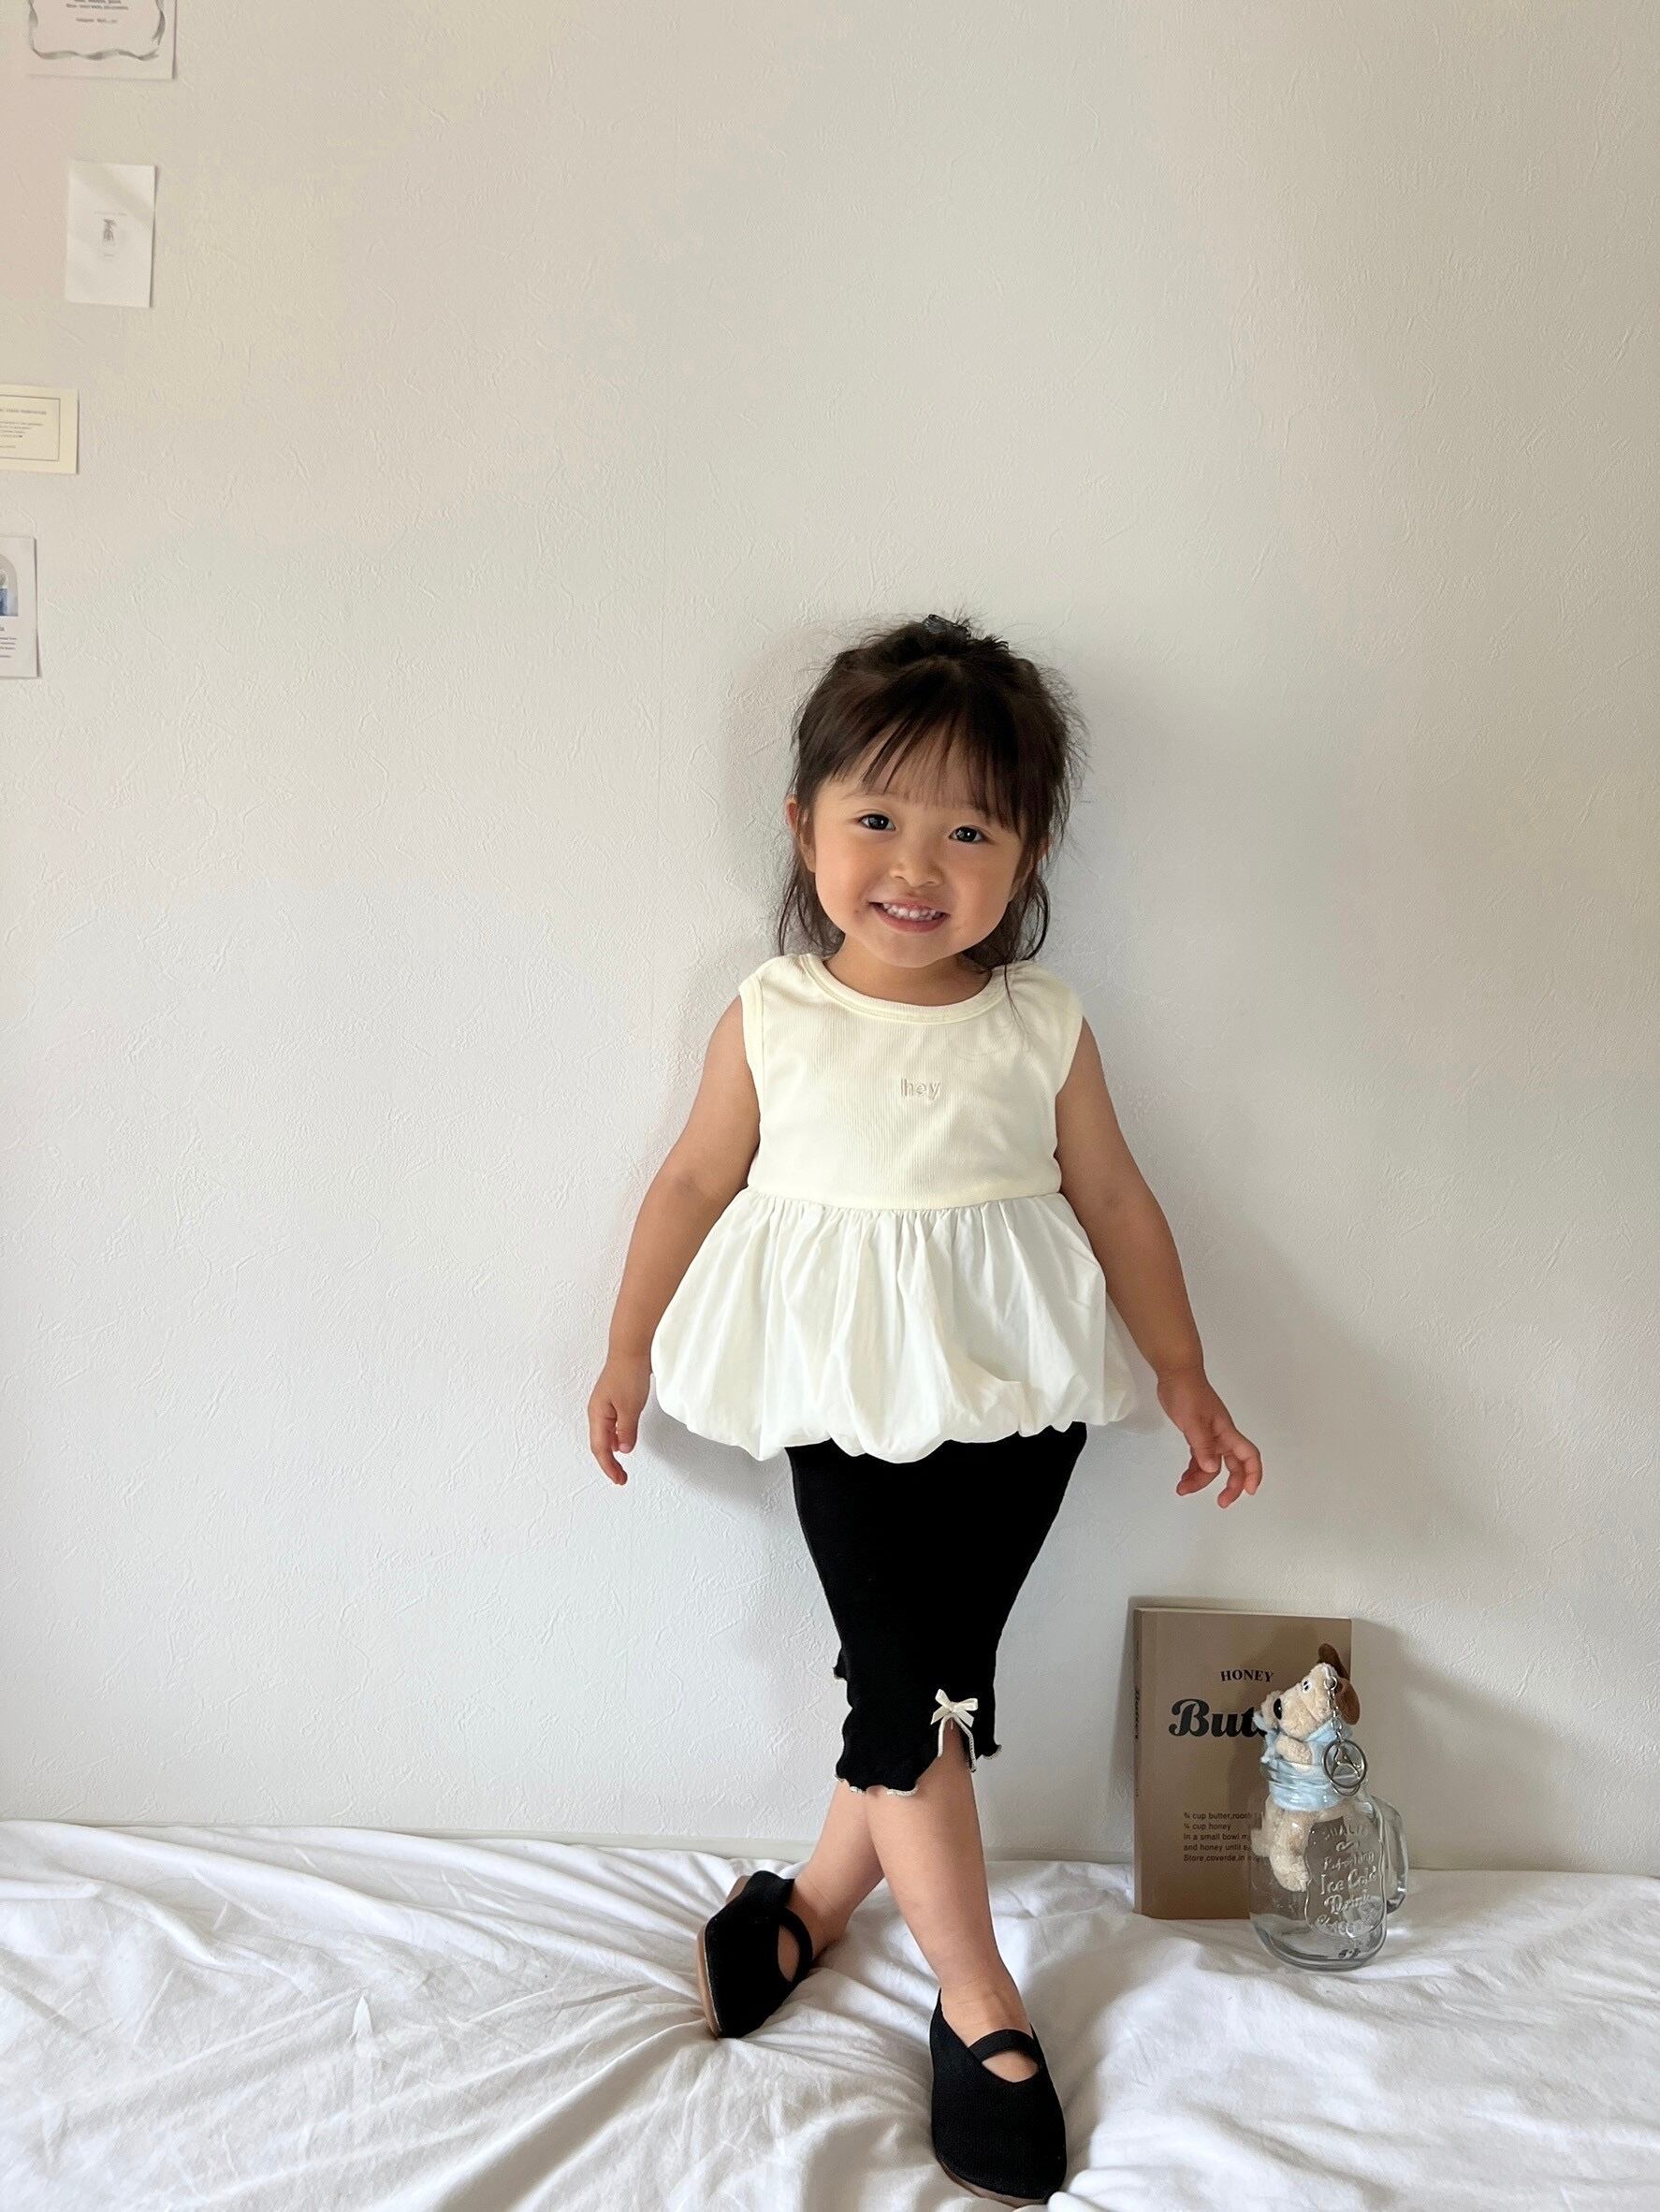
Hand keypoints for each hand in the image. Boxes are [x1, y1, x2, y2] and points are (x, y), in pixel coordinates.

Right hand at [588, 1354, 650, 1485]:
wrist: (632, 1348)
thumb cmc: (628, 1372)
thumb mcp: (630, 1407)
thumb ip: (626, 1431)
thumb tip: (623, 1450)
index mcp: (597, 1414)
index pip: (600, 1449)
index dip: (609, 1467)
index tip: (619, 1479)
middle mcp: (597, 1411)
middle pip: (599, 1444)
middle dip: (609, 1463)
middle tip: (621, 1477)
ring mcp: (605, 1405)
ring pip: (605, 1435)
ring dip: (612, 1451)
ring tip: (621, 1465)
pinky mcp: (614, 1399)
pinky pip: (612, 1425)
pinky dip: (617, 1437)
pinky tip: (624, 1440)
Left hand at [1157, 1366, 1262, 1506]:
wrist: (1175, 1374)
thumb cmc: (1187, 1393)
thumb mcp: (1193, 1421)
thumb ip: (1202, 1445)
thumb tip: (1212, 1469)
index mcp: (1226, 1432)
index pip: (1248, 1455)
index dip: (1253, 1474)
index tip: (1249, 1492)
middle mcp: (1222, 1437)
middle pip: (1234, 1466)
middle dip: (1231, 1486)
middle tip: (1221, 1503)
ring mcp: (1210, 1436)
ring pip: (1212, 1465)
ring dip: (1201, 1480)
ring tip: (1183, 1489)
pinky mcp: (1197, 1435)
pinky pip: (1200, 1459)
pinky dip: (1193, 1470)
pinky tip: (1183, 1479)